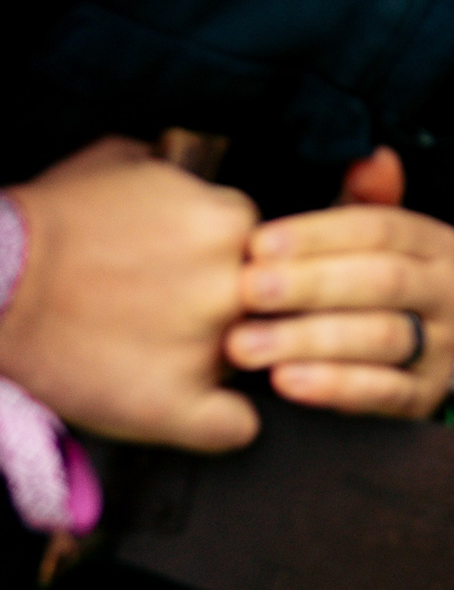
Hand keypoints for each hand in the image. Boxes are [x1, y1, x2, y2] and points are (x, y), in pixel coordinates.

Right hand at [0, 137, 260, 449]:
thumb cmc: (44, 223)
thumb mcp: (117, 163)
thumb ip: (175, 171)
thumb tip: (193, 167)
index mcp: (227, 222)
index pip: (273, 249)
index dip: (238, 263)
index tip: (201, 272)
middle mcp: (230, 284)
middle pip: (270, 305)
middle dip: (241, 309)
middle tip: (184, 313)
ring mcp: (208, 346)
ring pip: (253, 360)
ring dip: (225, 358)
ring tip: (165, 350)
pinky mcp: (174, 402)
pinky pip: (235, 426)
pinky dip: (225, 424)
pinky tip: (203, 413)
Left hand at [223, 148, 453, 419]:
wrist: (415, 358)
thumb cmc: (365, 287)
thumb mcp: (364, 241)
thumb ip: (362, 202)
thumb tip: (374, 157)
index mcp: (435, 244)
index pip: (382, 228)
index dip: (318, 234)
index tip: (256, 244)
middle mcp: (451, 291)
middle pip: (384, 280)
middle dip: (311, 284)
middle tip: (246, 291)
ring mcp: (442, 345)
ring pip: (382, 336)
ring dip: (310, 339)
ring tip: (245, 345)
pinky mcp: (425, 396)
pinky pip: (384, 392)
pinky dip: (335, 386)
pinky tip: (286, 381)